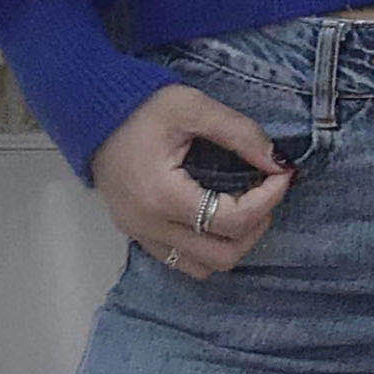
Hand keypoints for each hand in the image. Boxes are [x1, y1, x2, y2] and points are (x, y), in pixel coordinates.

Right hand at [90, 81, 295, 280]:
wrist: (91, 112)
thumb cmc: (139, 106)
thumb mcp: (192, 106)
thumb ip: (238, 133)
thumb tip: (276, 160)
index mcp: (163, 196)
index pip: (232, 220)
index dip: (268, 199)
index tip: (283, 174)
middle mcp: (151, 226)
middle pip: (222, 255)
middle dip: (256, 225)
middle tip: (267, 191)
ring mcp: (141, 235)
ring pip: (203, 267)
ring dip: (233, 242)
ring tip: (244, 204)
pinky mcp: (137, 234)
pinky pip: (181, 260)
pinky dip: (208, 246)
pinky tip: (216, 214)